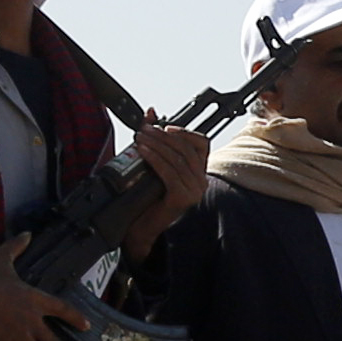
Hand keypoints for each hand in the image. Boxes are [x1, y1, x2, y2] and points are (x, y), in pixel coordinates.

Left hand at [117, 121, 212, 244]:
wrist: (141, 227)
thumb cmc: (147, 197)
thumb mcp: (153, 163)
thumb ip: (155, 139)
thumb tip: (150, 113)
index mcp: (198, 172)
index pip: (201, 143)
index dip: (184, 132)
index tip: (164, 126)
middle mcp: (200, 181)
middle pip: (186, 149)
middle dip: (163, 136)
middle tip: (144, 130)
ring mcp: (194, 191)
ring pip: (177, 159)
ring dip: (156, 145)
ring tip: (140, 138)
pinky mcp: (183, 198)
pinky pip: (170, 172)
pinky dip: (155, 159)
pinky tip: (143, 152)